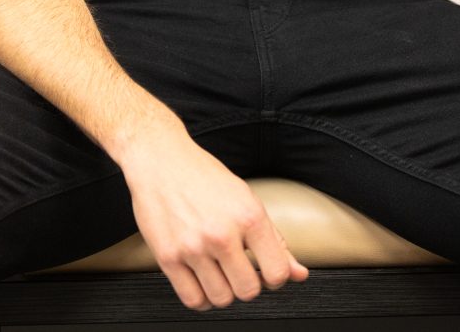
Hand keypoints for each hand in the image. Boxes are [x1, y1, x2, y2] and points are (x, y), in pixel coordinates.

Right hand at [117, 111, 308, 309]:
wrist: (160, 160)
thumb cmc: (203, 176)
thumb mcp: (246, 199)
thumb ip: (275, 239)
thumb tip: (299, 273)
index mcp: (248, 215)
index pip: (277, 272)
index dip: (275, 277)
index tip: (266, 270)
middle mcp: (221, 233)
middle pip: (248, 291)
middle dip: (247, 283)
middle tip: (239, 267)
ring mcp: (193, 247)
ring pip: (221, 299)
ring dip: (223, 291)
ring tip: (218, 270)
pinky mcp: (168, 257)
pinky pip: (193, 300)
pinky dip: (201, 297)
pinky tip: (201, 278)